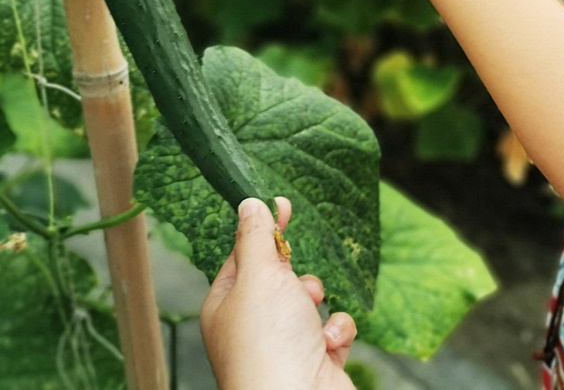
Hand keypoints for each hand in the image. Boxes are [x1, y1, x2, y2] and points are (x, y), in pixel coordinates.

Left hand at [200, 197, 356, 389]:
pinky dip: (336, 331)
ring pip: (310, 301)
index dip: (262, 231)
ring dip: (318, 302)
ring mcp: (284, 344)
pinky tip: (327, 343)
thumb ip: (257, 236)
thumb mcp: (259, 274)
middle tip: (295, 282)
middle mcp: (252, 326)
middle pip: (278, 278)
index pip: (242, 257)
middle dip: (295, 274)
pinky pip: (333, 329)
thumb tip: (250, 203)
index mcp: (226, 305)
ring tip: (310, 315)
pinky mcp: (316, 360)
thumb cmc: (268, 342)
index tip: (283, 204)